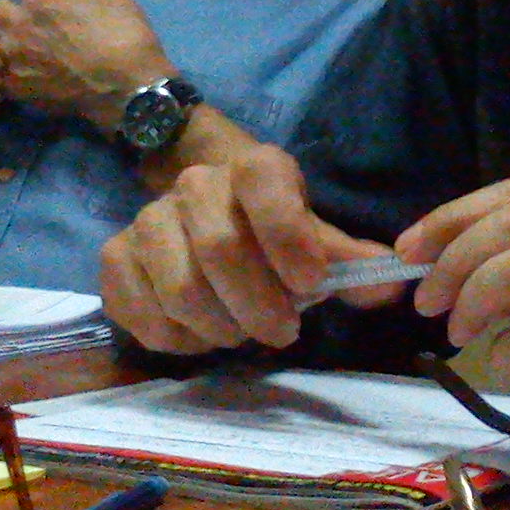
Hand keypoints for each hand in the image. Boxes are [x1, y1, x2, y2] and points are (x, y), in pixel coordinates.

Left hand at [0, 0, 172, 130]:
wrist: (126, 88)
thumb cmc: (124, 38)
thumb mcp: (119, 2)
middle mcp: (21, 23)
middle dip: (11, 13)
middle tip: (29, 24)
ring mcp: (14, 57)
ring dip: (3, 43)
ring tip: (19, 53)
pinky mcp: (15, 87)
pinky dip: (2, 75)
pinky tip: (17, 79)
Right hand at [99, 141, 400, 352]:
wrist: (201, 203)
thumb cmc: (268, 225)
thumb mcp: (311, 231)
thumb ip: (348, 258)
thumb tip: (396, 280)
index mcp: (252, 168)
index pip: (267, 188)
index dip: (290, 239)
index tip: (312, 286)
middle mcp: (194, 185)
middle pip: (220, 250)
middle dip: (258, 305)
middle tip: (283, 332)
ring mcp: (146, 221)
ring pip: (181, 290)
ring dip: (220, 328)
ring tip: (240, 332)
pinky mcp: (114, 258)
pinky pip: (144, 315)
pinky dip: (179, 341)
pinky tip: (202, 334)